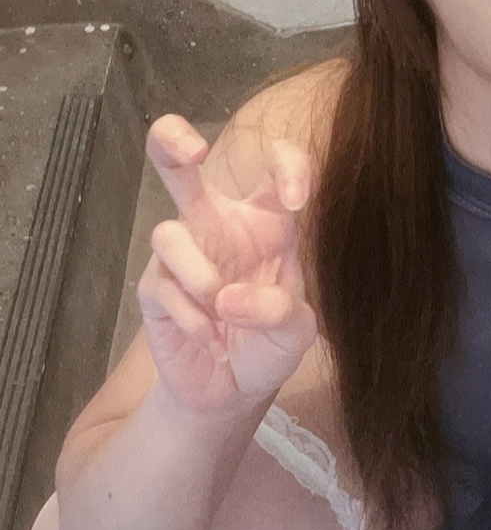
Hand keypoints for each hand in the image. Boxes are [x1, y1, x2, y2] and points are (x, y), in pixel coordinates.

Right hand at [136, 114, 317, 416]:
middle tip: (192, 150)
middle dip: (173, 139)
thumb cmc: (271, 344)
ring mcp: (182, 253)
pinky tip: (208, 337)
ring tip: (221, 308)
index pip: (277, 168)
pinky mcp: (153, 288)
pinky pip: (160, 285)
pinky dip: (189, 314)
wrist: (234, 390)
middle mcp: (219, 225)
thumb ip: (278, 310)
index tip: (298, 199)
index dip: (288, 167)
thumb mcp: (296, 332)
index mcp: (266, 220)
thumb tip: (227, 297)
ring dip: (200, 274)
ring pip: (169, 232)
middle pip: (180, 165)